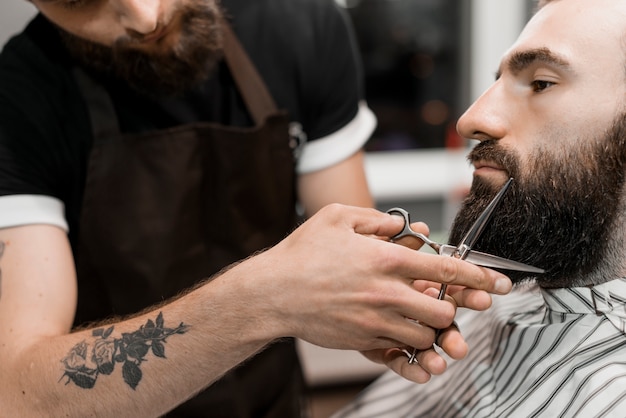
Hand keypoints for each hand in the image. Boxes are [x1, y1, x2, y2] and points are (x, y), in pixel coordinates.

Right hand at [250, 204, 510, 354]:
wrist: (271, 293)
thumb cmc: (302, 253)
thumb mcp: (337, 217)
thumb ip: (378, 220)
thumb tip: (409, 228)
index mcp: (385, 259)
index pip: (446, 272)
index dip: (478, 279)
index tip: (499, 285)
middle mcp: (385, 293)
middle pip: (444, 312)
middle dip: (454, 310)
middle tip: (451, 304)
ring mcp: (374, 320)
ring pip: (425, 336)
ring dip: (433, 330)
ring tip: (426, 319)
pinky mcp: (362, 339)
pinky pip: (399, 350)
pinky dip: (410, 345)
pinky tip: (406, 336)